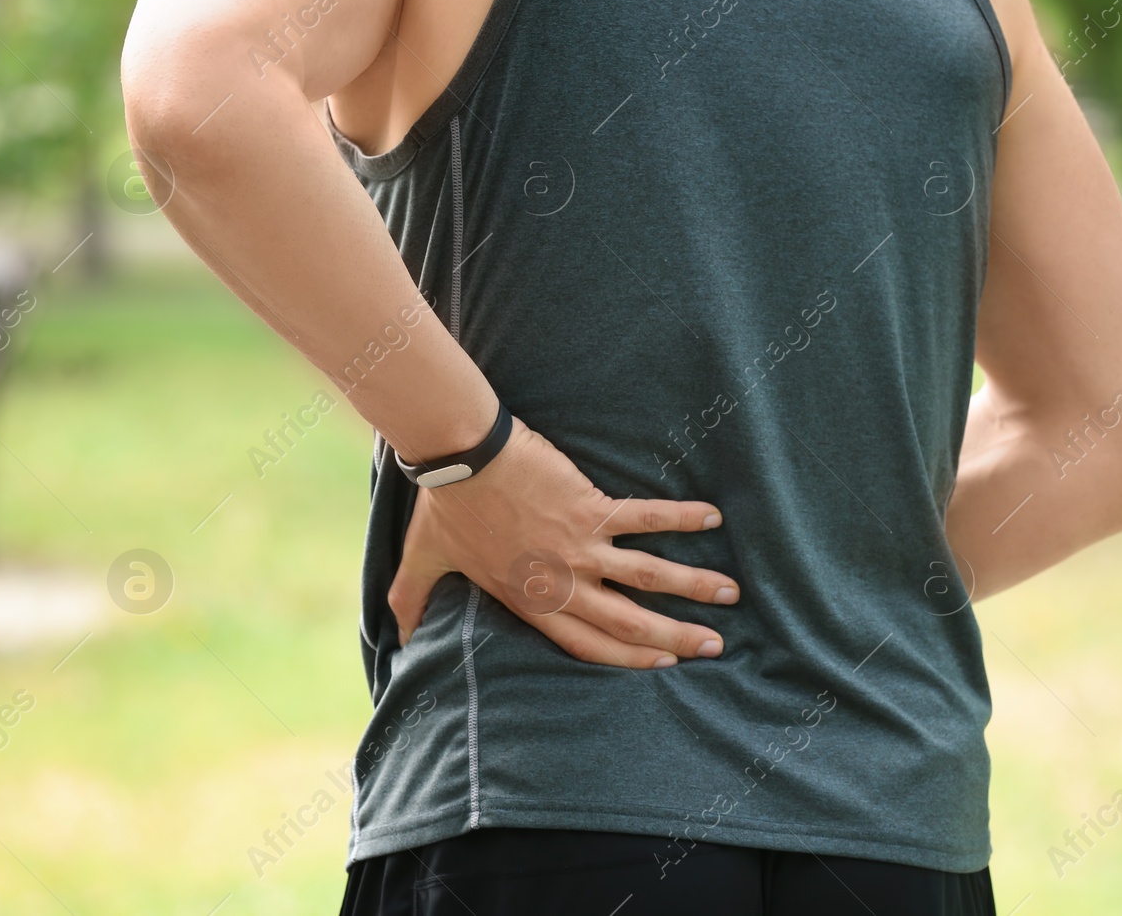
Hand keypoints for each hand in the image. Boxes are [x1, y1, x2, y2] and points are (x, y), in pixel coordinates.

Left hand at [387, 415, 737, 668]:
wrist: (460, 458)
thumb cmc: (444, 507)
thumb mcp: (423, 562)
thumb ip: (411, 603)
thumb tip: (392, 640)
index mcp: (531, 600)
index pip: (588, 642)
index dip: (629, 657)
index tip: (664, 663)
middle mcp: (563, 583)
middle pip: (629, 621)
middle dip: (676, 636)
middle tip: (713, 645)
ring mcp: (580, 547)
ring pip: (649, 577)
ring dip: (692, 586)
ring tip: (729, 594)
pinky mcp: (591, 508)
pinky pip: (645, 518)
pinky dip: (680, 518)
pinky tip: (712, 519)